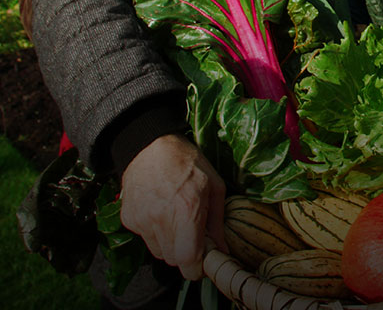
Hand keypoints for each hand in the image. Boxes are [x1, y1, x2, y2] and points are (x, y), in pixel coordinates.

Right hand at [120, 134, 226, 280]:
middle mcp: (162, 219)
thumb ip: (218, 221)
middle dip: (185, 253)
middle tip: (192, 232)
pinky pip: (145, 239)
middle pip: (173, 260)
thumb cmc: (187, 162)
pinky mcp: (129, 219)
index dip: (197, 268)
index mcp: (187, 209)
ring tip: (175, 216)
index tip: (202, 261)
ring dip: (170, 243)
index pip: (188, 261)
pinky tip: (160, 209)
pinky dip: (154, 232)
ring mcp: (142, 220)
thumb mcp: (214, 185)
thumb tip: (222, 250)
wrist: (149, 145)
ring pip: (159, 252)